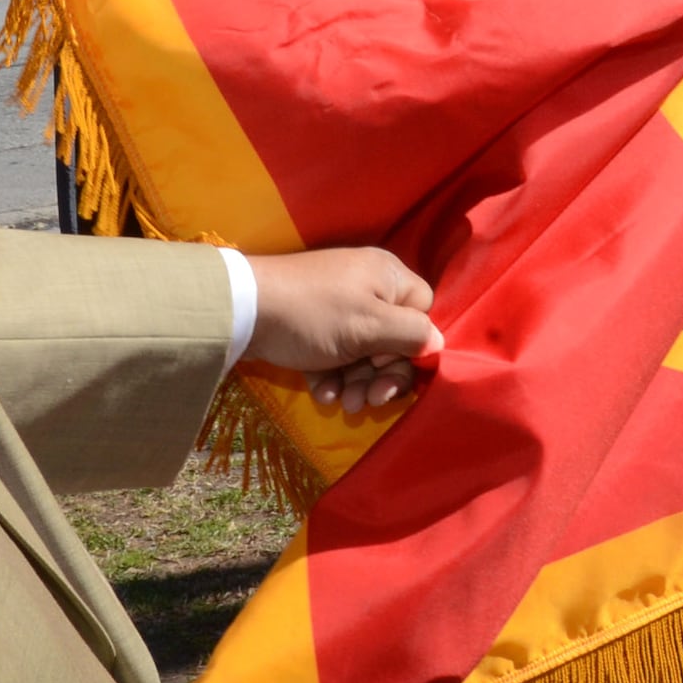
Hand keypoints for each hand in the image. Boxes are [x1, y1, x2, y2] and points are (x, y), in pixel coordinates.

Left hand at [244, 247, 440, 413]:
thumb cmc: (315, 315)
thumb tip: (439, 343)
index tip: (391, 369)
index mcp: (388, 278)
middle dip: (380, 376)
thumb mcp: (370, 327)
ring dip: (356, 382)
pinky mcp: (313, 326)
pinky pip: (335, 354)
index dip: (412, 347)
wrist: (243, 310)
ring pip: (363, 353)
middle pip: (392, 340)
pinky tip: (321, 394)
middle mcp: (367, 288)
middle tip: (366, 401)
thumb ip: (411, 335)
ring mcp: (338, 307)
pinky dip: (331, 376)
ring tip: (341, 404)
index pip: (421, 313)